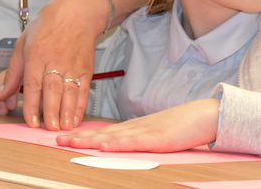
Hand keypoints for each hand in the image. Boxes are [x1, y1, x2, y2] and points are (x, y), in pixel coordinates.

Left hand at [0, 0, 104, 129]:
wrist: (77, 13)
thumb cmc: (46, 26)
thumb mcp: (23, 43)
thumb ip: (13, 71)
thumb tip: (2, 95)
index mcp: (36, 54)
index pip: (33, 84)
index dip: (32, 105)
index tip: (31, 122)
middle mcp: (55, 60)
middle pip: (52, 90)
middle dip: (50, 112)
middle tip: (48, 129)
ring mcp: (72, 65)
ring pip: (69, 92)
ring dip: (66, 112)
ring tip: (62, 128)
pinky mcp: (86, 68)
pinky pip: (83, 90)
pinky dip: (80, 106)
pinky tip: (75, 118)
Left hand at [55, 100, 219, 152]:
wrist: (204, 115)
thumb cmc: (181, 126)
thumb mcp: (154, 134)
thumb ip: (137, 139)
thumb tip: (118, 146)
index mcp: (132, 128)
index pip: (102, 132)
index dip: (82, 135)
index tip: (63, 137)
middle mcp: (133, 128)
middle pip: (101, 133)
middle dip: (78, 137)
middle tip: (56, 139)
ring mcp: (144, 132)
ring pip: (111, 136)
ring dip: (89, 140)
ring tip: (70, 142)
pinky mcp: (157, 139)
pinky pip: (133, 142)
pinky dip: (117, 144)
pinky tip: (103, 146)